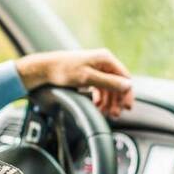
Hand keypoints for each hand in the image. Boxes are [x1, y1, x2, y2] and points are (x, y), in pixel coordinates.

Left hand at [15, 49, 134, 116]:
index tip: (127, 108)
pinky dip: (100, 98)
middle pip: (117, 84)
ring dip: (108, 102)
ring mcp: (96, 68)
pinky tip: (98, 107)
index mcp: (105, 59)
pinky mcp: (89, 74)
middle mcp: (103, 62)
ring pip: (108, 88)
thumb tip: (128, 86)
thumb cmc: (64, 70)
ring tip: (105, 113)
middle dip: (116, 100)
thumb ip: (108, 82)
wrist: (45, 69)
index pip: (124, 77)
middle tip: (115, 115)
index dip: (127, 93)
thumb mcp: (87, 78)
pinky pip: (100, 88)